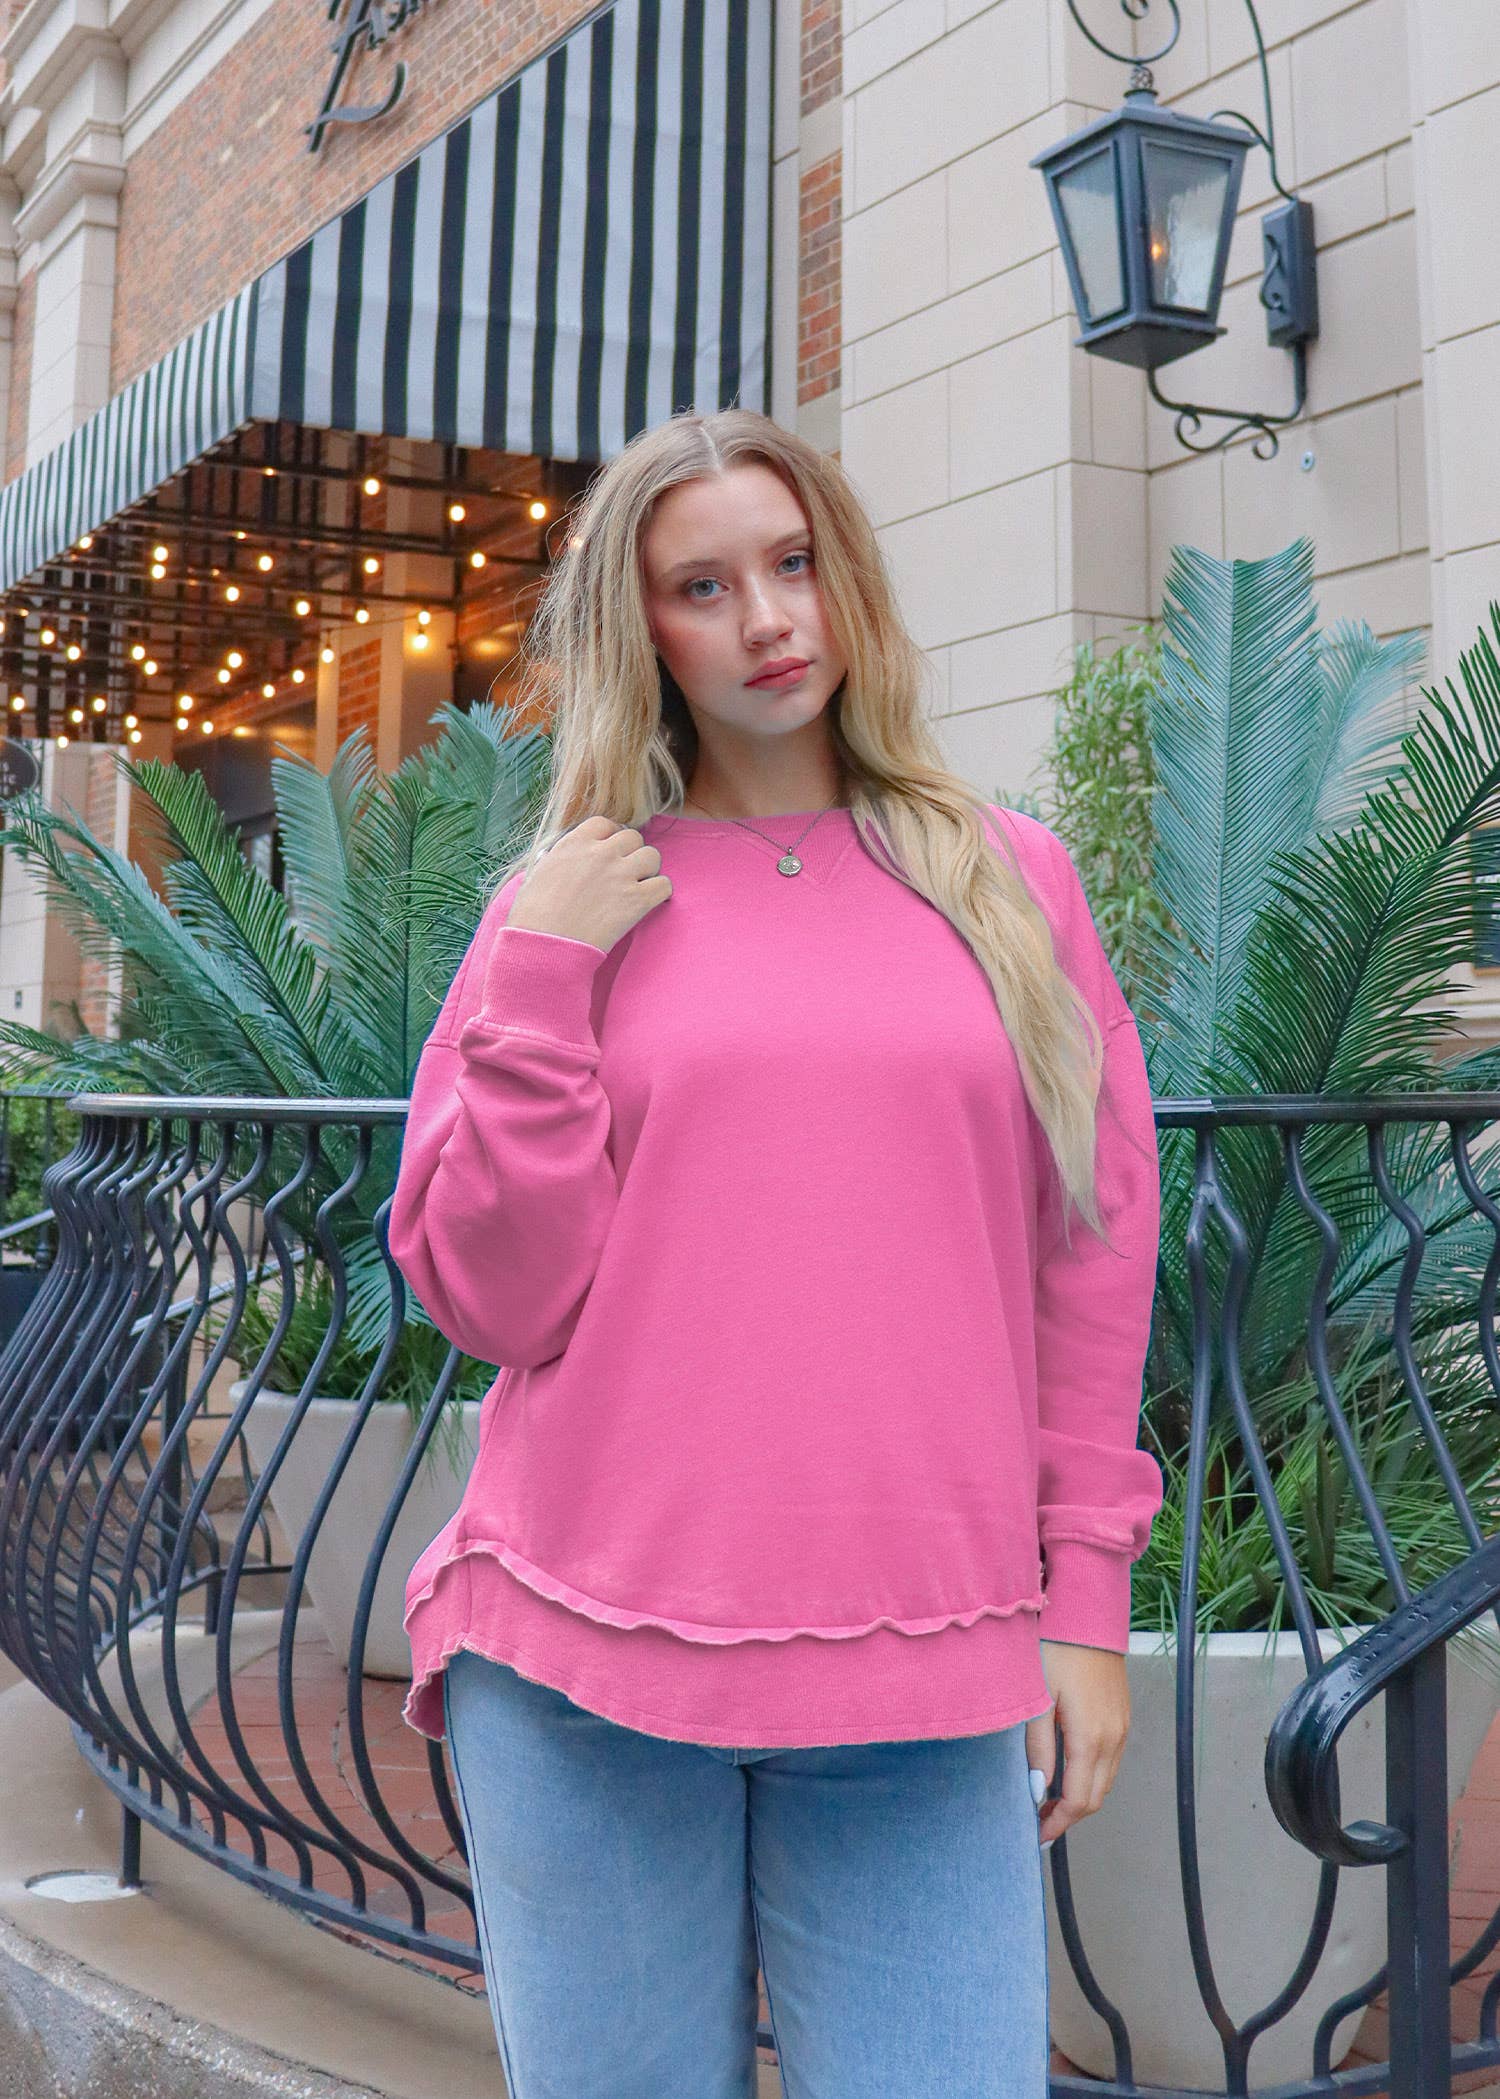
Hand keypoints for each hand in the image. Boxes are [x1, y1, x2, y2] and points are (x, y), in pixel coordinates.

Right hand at [508, 817, 672, 955]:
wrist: (544, 945)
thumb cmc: (532, 916)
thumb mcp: (538, 874)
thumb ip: (560, 860)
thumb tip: (565, 860)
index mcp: (575, 843)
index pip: (605, 824)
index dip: (609, 838)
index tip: (608, 854)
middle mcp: (601, 853)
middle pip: (633, 837)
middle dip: (630, 853)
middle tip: (623, 873)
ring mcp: (621, 875)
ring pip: (653, 856)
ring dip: (648, 870)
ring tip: (636, 887)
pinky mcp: (637, 900)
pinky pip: (664, 885)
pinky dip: (659, 893)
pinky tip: (648, 902)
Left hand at [1024, 1639, 1129, 1848]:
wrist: (1086, 1614)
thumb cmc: (1055, 1652)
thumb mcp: (1038, 1700)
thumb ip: (1039, 1748)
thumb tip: (1038, 1790)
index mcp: (1091, 1739)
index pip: (1079, 1801)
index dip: (1058, 1824)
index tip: (1036, 1835)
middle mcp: (1114, 1738)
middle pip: (1096, 1797)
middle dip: (1069, 1816)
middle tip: (1038, 1821)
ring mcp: (1122, 1727)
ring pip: (1105, 1781)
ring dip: (1081, 1798)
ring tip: (1049, 1801)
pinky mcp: (1123, 1715)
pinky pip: (1111, 1761)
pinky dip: (1092, 1777)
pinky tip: (1069, 1771)